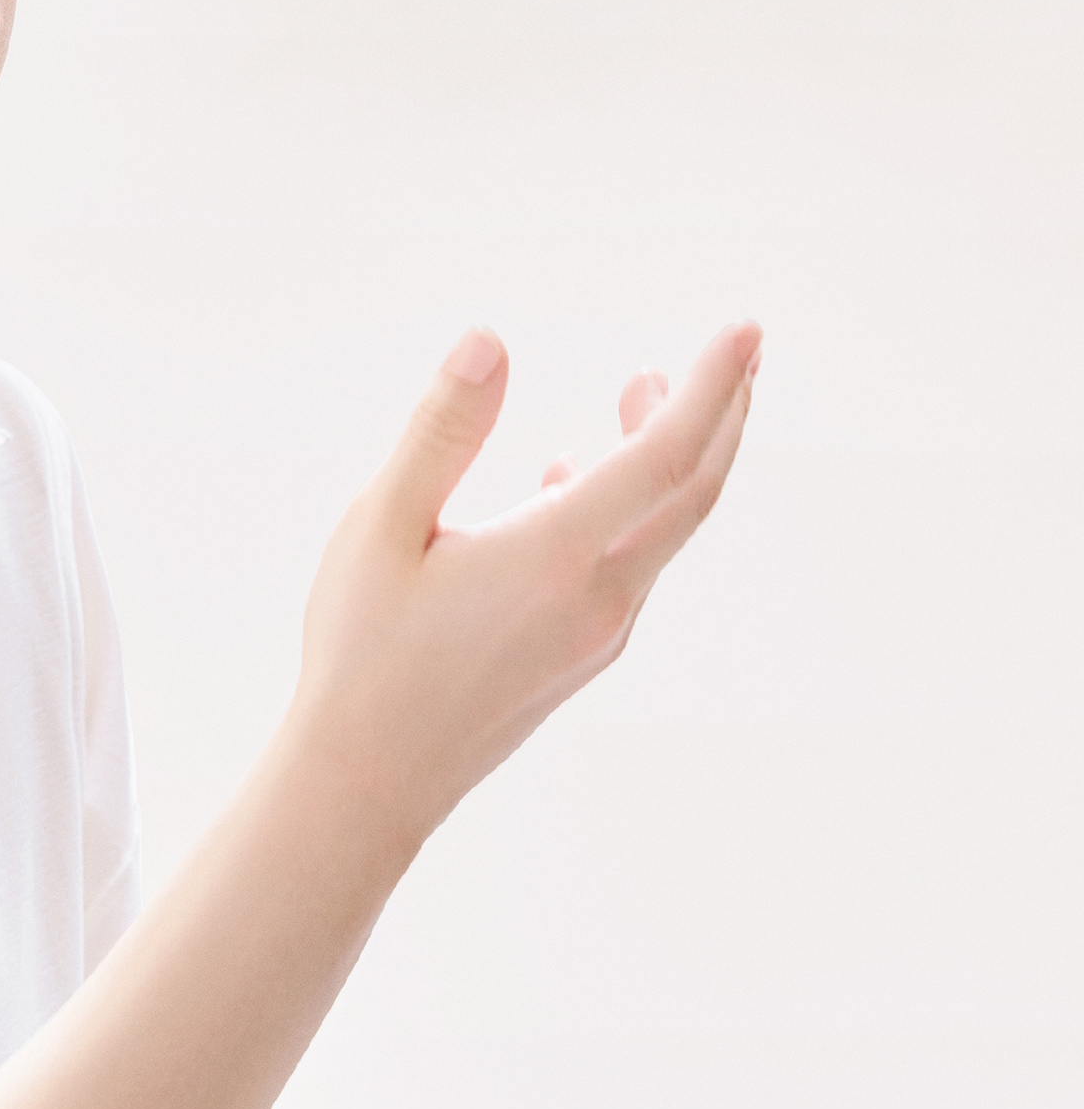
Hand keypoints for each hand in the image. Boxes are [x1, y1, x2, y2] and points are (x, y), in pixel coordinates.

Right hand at [293, 317, 762, 854]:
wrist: (369, 781)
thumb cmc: (362, 652)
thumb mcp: (382, 525)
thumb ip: (442, 431)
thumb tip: (490, 339)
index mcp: (556, 556)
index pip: (665, 453)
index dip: (713, 386)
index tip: (745, 328)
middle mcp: (599, 597)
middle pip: (694, 491)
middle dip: (722, 413)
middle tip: (734, 348)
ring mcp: (597, 633)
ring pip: (666, 529)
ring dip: (673, 455)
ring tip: (644, 389)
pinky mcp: (580, 656)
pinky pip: (631, 563)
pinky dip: (631, 504)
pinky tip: (571, 478)